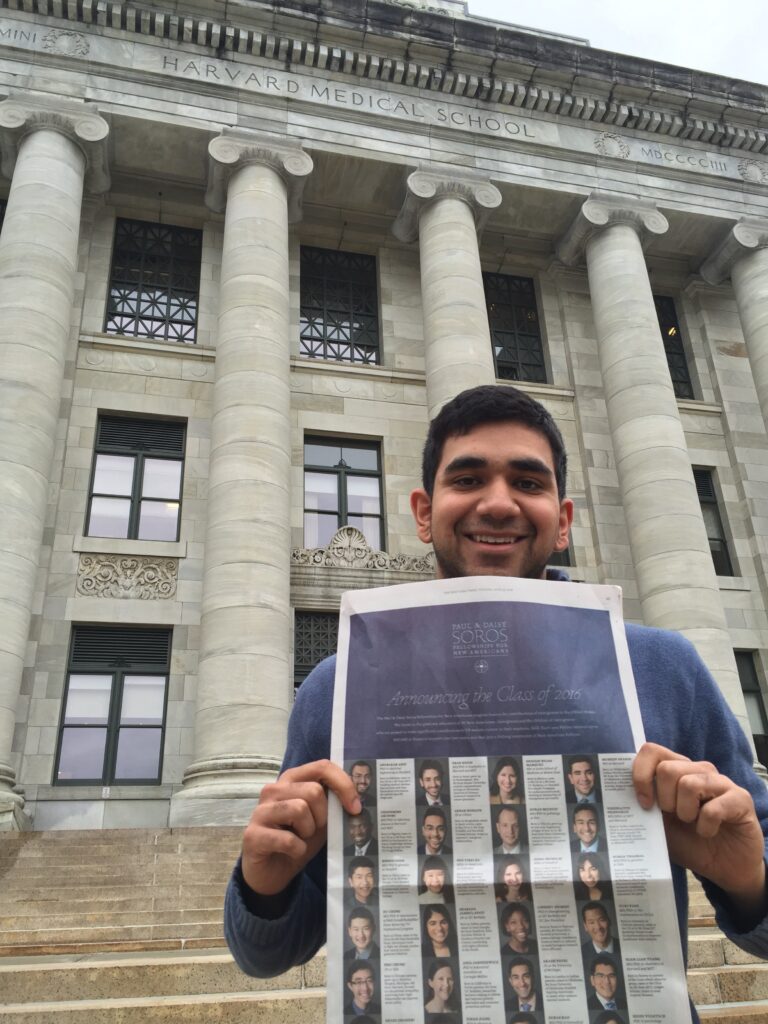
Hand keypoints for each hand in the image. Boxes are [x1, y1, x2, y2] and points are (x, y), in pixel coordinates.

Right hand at [241, 760, 359, 896]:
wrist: (271, 871)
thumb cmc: (298, 839)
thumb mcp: (320, 819)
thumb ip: (332, 804)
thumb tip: (358, 799)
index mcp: (292, 780)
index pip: (322, 766)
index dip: (343, 784)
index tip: (355, 807)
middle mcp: (273, 789)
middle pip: (314, 791)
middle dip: (322, 816)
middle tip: (314, 830)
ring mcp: (260, 811)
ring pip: (300, 809)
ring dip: (308, 832)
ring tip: (300, 839)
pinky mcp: (252, 835)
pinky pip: (289, 840)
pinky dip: (298, 850)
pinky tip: (291, 852)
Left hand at [633, 742, 765, 908]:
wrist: (724, 867)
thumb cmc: (689, 842)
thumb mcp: (659, 825)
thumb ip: (643, 807)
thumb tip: (617, 797)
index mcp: (676, 769)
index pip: (651, 751)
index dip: (641, 775)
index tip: (643, 803)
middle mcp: (698, 769)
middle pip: (667, 769)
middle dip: (664, 800)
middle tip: (674, 817)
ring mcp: (721, 782)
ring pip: (688, 784)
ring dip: (685, 813)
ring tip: (692, 823)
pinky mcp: (740, 799)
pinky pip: (713, 808)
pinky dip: (705, 827)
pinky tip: (708, 832)